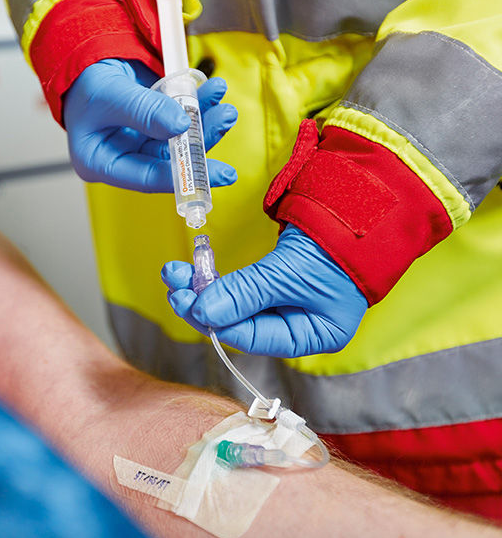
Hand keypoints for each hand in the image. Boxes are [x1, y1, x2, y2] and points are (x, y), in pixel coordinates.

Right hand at [63, 58, 237, 191]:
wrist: (86, 59)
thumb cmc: (84, 82)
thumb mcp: (109, 94)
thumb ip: (144, 110)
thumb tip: (181, 125)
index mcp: (100, 162)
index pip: (146, 177)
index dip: (182, 175)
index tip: (214, 172)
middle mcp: (123, 158)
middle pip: (169, 159)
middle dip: (201, 142)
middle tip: (225, 122)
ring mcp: (142, 141)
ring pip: (180, 139)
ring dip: (206, 123)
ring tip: (224, 107)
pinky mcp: (156, 124)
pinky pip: (182, 120)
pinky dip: (200, 106)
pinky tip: (213, 93)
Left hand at [161, 224, 367, 356]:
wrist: (363, 200)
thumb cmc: (339, 243)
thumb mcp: (290, 273)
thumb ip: (247, 293)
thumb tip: (203, 313)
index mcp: (313, 334)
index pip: (255, 337)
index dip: (218, 322)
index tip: (187, 303)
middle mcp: (299, 323)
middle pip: (240, 322)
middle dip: (203, 303)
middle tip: (174, 286)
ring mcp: (288, 301)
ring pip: (235, 302)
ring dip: (204, 288)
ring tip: (175, 273)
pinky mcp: (278, 278)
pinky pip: (241, 285)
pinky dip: (219, 277)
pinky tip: (195, 270)